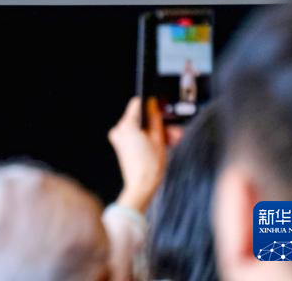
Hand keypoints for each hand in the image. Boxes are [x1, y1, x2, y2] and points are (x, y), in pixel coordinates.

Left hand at [107, 97, 166, 213]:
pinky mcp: (122, 146)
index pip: (137, 104)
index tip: (161, 108)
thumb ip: (155, 119)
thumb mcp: (158, 139)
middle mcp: (119, 130)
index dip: (150, 104)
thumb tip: (154, 106)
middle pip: (140, 118)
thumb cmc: (149, 166)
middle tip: (173, 130)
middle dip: (158, 123)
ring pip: (140, 128)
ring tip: (172, 140)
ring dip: (156, 132)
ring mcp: (119, 138)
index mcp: (127, 125)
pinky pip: (136, 136)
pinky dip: (148, 138)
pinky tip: (163, 144)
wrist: (141, 187)